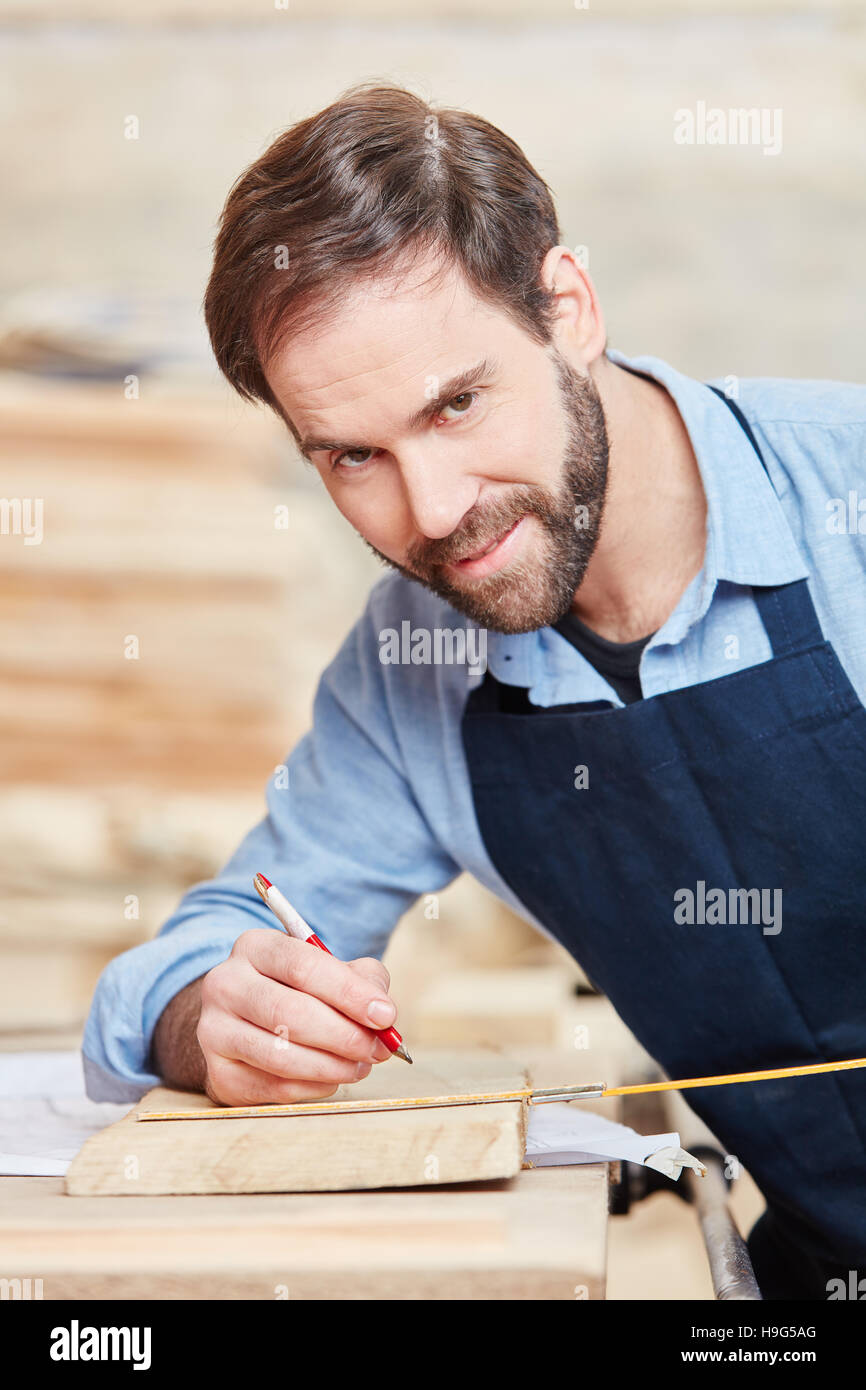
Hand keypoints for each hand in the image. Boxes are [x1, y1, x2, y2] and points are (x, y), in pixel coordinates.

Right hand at [197, 928, 396, 1105]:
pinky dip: (313, 1087)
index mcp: (253, 947)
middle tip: (379, 1049)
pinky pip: (273, 1087)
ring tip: (361, 1066)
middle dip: (344, 1035)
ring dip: (331, 1066)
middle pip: (288, 1012)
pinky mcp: (218, 1072)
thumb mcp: (330, 971)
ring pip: (279, 1055)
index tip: (386, 1015)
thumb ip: (362, 982)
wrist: (245, 1022)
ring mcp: (214, 1030)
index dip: (348, 993)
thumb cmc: (300, 991)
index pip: (302, 966)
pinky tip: (332, 1078)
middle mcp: (225, 984)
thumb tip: (384, 1016)